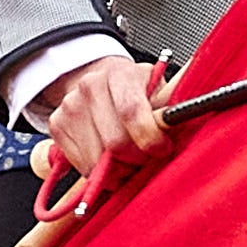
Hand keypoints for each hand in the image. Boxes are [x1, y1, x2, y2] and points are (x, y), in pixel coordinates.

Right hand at [43, 54, 172, 179]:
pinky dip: (99, 173)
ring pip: (97, 160)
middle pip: (115, 143)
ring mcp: (70, 106)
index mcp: (119, 74)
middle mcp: (90, 87)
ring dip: (118, 170)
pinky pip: (82, 166)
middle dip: (136, 159)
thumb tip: (190, 116)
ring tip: (129, 159)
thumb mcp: (157, 89)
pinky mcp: (57, 126)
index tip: (162, 149)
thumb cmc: (134, 90)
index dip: (149, 138)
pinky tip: (109, 161)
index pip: (131, 112)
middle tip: (145, 157)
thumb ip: (170, 105)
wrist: (98, 82)